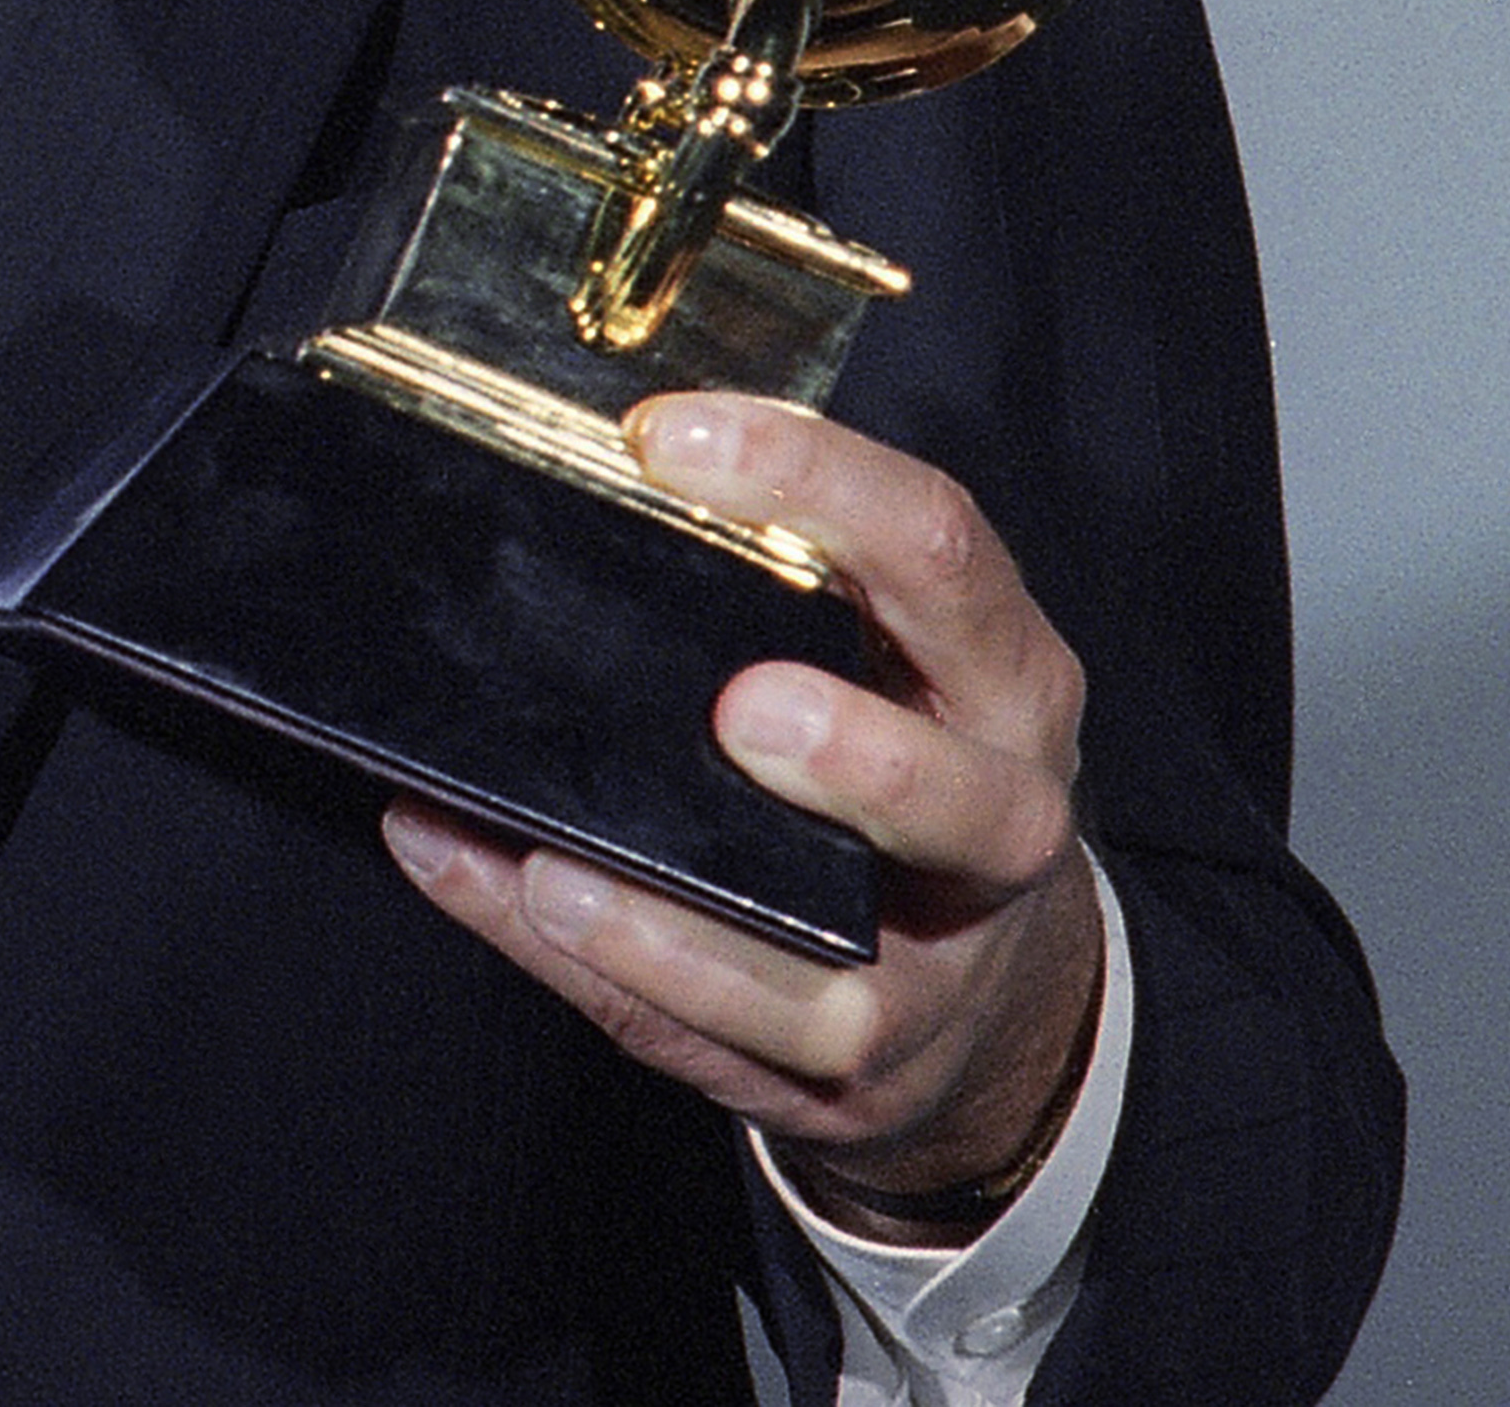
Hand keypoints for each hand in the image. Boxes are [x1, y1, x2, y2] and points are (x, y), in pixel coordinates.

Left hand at [382, 393, 1101, 1237]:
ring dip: (680, 928)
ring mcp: (934, 971)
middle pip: (968, 801)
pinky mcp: (854, 1073)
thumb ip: (782, 572)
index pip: (940, 551)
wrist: (998, 995)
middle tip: (739, 710)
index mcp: (1003, 676)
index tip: (667, 436)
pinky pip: (718, 1040)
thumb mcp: (895, 652)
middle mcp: (1001, 822)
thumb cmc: (911, 760)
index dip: (818, 484)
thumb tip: (564, 488)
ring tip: (557, 872)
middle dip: (860, 762)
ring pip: (834, 979)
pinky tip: (506, 901)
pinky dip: (601, 975)